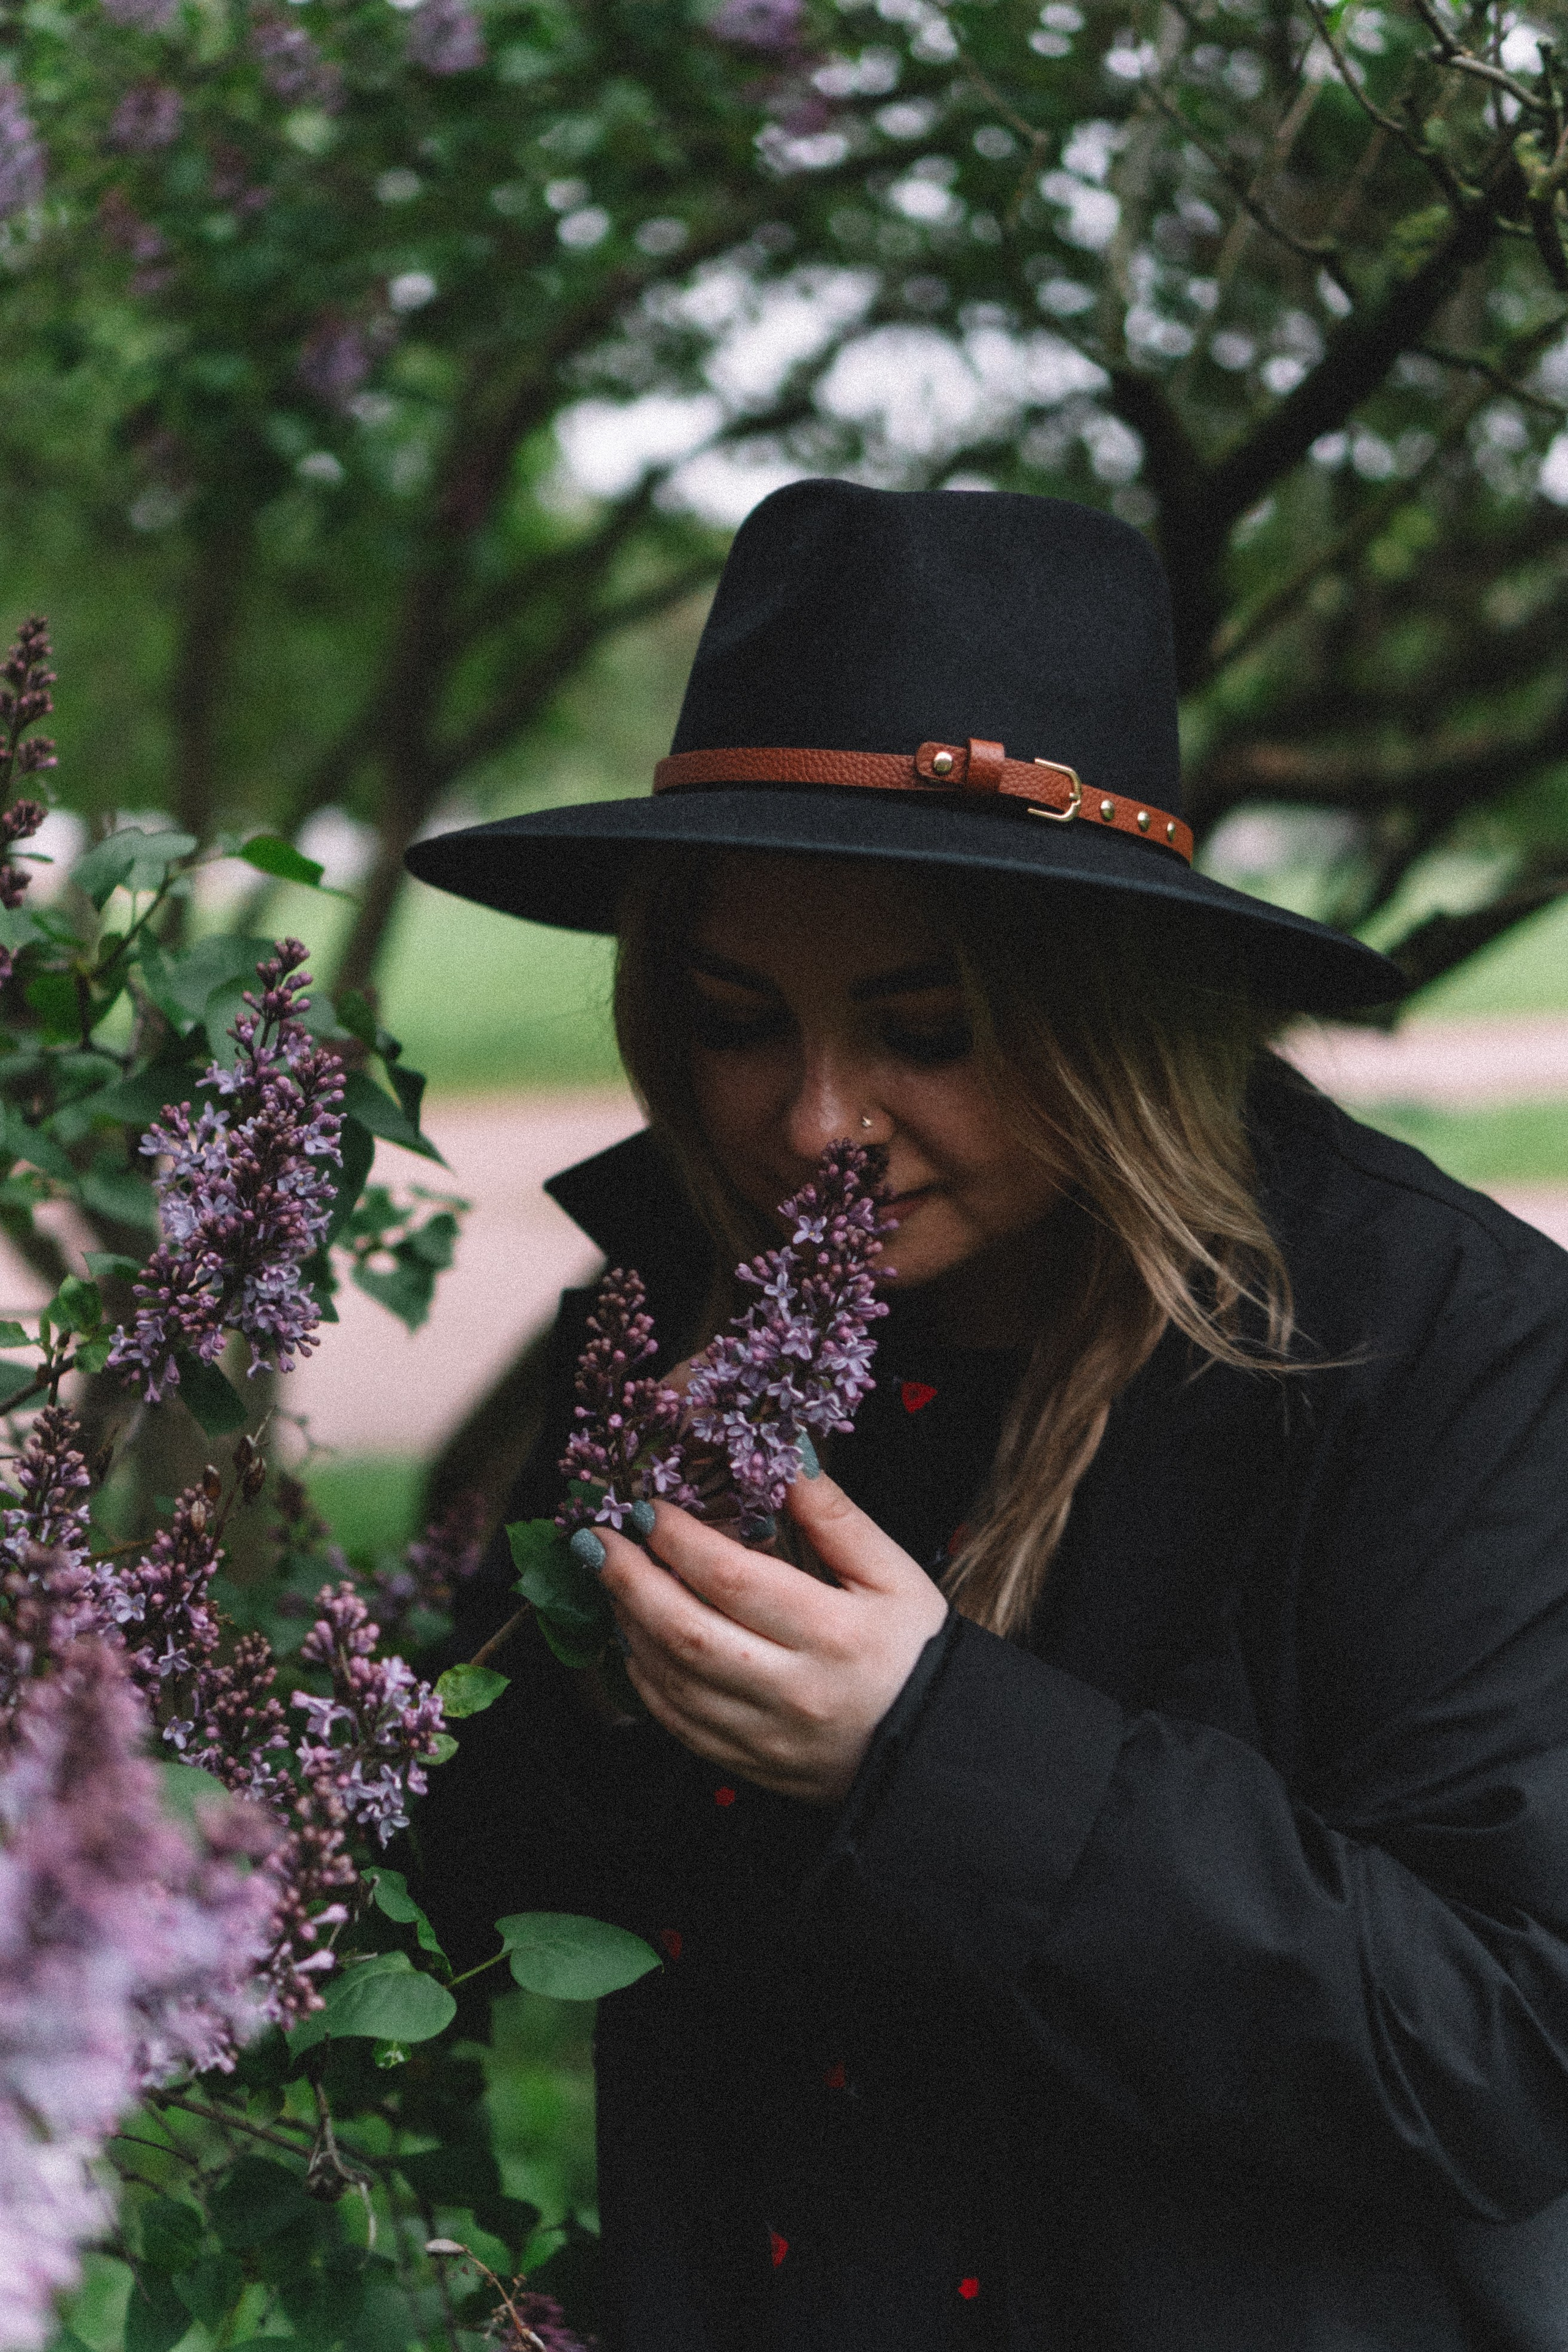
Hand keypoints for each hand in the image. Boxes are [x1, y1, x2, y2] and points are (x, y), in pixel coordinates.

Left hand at [595, 1469, 948, 1806]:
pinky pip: (677, 1723)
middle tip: (597, 1541)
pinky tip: (635, 1640)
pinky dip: (645, 1678)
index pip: (733, 1579)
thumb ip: (837, 1518)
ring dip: (629, 1625)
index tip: (646, 1508)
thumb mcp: (895, 1575)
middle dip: (630, 1580)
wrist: (933, 1750)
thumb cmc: (916, 1652)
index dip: (679, 1540)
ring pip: (672, 1680)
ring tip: (612, 1580)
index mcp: (832, 1634)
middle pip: (686, 1632)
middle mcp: (792, 1690)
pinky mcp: (748, 1764)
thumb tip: (785, 1458)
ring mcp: (765, 1735)